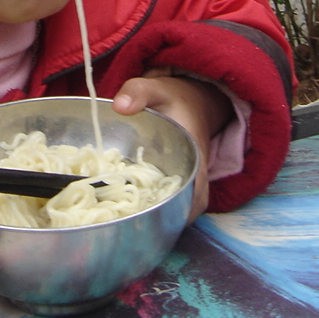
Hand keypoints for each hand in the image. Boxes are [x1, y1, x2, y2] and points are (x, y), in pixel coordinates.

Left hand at [111, 69, 230, 220]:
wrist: (191, 101)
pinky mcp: (177, 181)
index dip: (182, 212)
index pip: (198, 194)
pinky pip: (171, 202)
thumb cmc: (173, 98)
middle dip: (168, 222)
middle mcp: (195, 174)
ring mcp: (188, 180)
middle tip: (135, 228)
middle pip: (189, 209)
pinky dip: (156, 209)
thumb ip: (139, 92)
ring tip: (130, 225)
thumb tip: (120, 106)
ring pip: (181, 209)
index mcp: (195, 156)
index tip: (160, 222)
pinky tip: (130, 212)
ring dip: (162, 219)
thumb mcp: (157, 89)